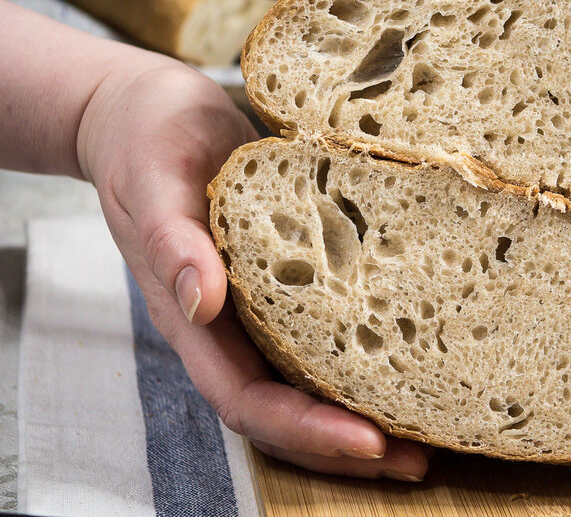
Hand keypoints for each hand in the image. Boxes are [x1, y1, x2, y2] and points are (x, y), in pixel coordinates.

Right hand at [76, 60, 430, 479]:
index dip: (306, 429)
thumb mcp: (153, 176)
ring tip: (425, 437)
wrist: (145, 110)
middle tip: (418, 459)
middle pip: (282, 415)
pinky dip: (360, 366)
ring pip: (304, 388)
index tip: (370, 441)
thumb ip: (170, 240)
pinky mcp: (281, 284)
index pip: (247, 399)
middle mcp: (225, 327)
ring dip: (360, 418)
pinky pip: (320, 340)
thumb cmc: (147, 137)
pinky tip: (409, 365)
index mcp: (191, 316)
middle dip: (345, 446)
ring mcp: (252, 311)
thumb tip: (201, 303)